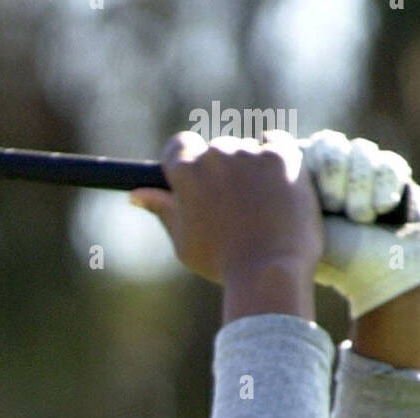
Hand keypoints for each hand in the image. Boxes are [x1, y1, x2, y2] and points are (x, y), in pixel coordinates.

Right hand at [129, 128, 324, 286]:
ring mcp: (251, 152)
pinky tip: (274, 183)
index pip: (178, 146)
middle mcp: (217, 153)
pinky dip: (274, 159)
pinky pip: (275, 143)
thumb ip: (163, 210)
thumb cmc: (220, 263)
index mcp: (187, 172)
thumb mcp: (183, 241)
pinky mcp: (282, 155)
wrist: (266, 272)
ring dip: (249, 169)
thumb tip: (137, 194)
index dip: (185, 161)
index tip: (195, 180)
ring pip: (246, 150)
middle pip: (215, 151)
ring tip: (259, 208)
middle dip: (221, 172)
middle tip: (232, 208)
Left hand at [300, 129, 419, 317]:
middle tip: (337, 207)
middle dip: (336, 174)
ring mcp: (362, 176)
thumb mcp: (302, 226)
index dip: (315, 167)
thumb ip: (285, 194)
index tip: (319, 198)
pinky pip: (388, 162)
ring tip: (361, 218)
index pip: (303, 149)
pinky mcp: (392, 178)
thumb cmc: (338, 260)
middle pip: (330, 143)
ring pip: (361, 150)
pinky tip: (382, 210)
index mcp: (303, 187)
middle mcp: (331, 177)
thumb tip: (275, 153)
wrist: (388, 274)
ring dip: (360, 186)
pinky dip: (384, 187)